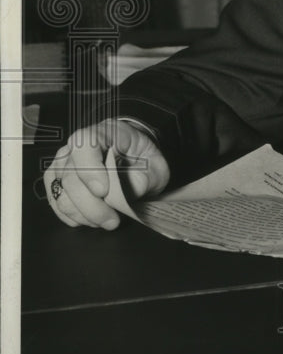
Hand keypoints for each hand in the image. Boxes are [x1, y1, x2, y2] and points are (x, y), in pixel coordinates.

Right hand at [43, 119, 168, 230]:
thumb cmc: (144, 160)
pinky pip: (56, 202)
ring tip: (105, 220)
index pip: (84, 143)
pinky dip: (73, 216)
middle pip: (70, 177)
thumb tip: (123, 196)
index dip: (90, 170)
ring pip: (61, 193)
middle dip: (91, 205)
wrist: (134, 159)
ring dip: (83, 214)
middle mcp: (77, 145)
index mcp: (105, 133)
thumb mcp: (156, 167)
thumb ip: (143, 179)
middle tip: (112, 220)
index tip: (104, 192)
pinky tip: (91, 218)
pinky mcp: (56, 180)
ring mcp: (63, 162)